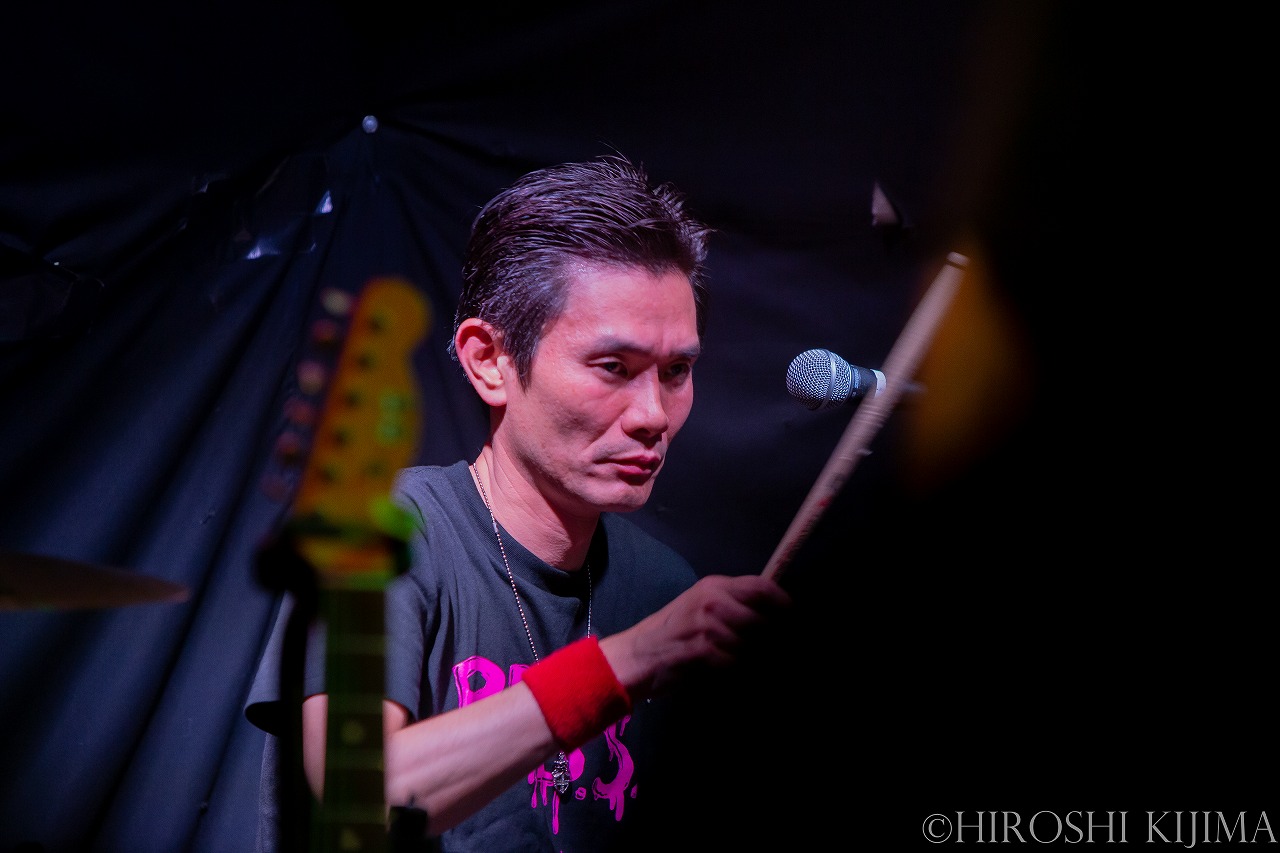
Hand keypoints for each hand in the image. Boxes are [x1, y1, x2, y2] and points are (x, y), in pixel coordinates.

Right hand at [600, 574, 790, 699]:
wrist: (638, 656)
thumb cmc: (671, 633)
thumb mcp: (700, 606)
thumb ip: (733, 605)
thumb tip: (776, 617)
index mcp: (714, 586)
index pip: (762, 588)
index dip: (786, 605)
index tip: (796, 620)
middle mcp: (713, 601)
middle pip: (765, 621)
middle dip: (776, 641)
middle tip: (779, 653)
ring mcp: (708, 626)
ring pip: (754, 646)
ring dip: (756, 661)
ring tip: (748, 666)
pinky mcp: (704, 652)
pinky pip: (738, 665)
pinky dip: (740, 673)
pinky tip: (731, 674)